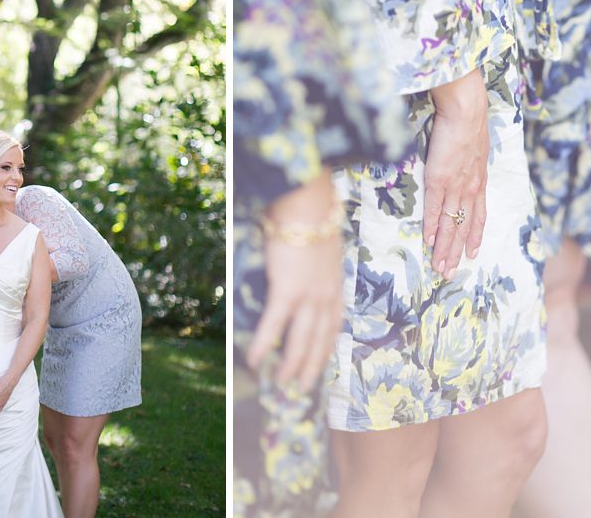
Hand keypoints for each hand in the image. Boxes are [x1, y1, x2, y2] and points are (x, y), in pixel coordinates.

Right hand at [246, 171, 343, 392]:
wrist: (309, 204)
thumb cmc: (313, 215)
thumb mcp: (322, 244)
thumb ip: (316, 261)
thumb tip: (304, 264)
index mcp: (335, 284)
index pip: (333, 324)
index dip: (327, 347)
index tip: (321, 363)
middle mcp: (326, 295)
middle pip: (320, 339)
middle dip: (312, 365)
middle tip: (303, 387)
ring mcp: (309, 295)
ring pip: (302, 339)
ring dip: (292, 363)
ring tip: (283, 383)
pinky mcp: (288, 290)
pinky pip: (275, 325)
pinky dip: (265, 344)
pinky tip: (255, 360)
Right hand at [424, 68, 489, 279]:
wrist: (465, 109)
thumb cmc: (468, 119)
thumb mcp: (474, 143)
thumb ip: (469, 158)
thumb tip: (463, 160)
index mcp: (479, 179)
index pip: (479, 214)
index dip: (475, 236)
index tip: (473, 254)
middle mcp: (471, 188)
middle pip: (464, 227)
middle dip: (457, 252)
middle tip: (450, 273)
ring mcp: (455, 185)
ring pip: (451, 224)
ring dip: (445, 248)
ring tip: (440, 267)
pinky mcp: (439, 179)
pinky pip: (434, 209)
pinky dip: (432, 227)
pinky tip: (427, 242)